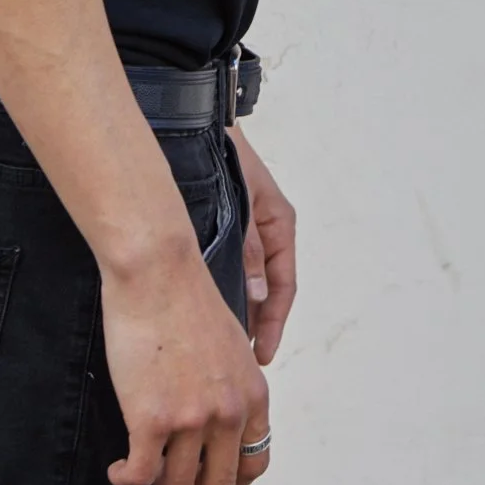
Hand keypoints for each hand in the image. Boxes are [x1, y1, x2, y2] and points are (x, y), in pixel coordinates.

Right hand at [100, 240, 270, 484]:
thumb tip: (218, 415)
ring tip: (142, 461)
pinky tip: (119, 469)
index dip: (231, 479)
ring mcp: (190, 420)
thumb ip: (232, 383)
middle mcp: (228, 413)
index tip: (209, 476)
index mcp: (252, 394)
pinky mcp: (151, 420)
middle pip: (217, 484)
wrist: (156, 269)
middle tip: (171, 471)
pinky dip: (126, 478)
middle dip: (192, 483)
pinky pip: (140, 475)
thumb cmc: (185, 293)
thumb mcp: (231, 342)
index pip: (255, 462)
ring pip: (176, 484)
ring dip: (157, 478)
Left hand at [231, 126, 296, 364]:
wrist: (200, 124)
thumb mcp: (244, 202)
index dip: (275, 323)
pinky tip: (213, 308)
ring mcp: (249, 230)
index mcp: (281, 225)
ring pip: (250, 281)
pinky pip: (233, 266)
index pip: (284, 286)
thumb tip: (257, 297)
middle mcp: (268, 231)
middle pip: (268, 290)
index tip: (264, 353)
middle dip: (259, 326)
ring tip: (228, 344)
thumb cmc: (226, 154)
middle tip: (244, 360)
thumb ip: (249, 248)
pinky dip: (228, 289)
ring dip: (242, 310)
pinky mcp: (229, 227)